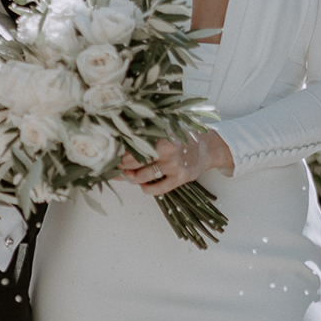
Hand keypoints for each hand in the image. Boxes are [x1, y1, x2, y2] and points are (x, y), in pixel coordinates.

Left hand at [120, 130, 234, 196]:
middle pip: (133, 162)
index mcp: (161, 134)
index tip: (113, 156)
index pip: (132, 146)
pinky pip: (155, 189)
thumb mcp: (164, 130)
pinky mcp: (180, 178)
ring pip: (141, 177)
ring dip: (132, 178)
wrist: (207, 147)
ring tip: (131, 174)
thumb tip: (119, 151)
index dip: (119, 153)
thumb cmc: (181, 138)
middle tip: (119, 166)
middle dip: (122, 166)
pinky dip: (146, 188)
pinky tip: (145, 184)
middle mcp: (168, 150)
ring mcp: (174, 165)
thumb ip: (144, 138)